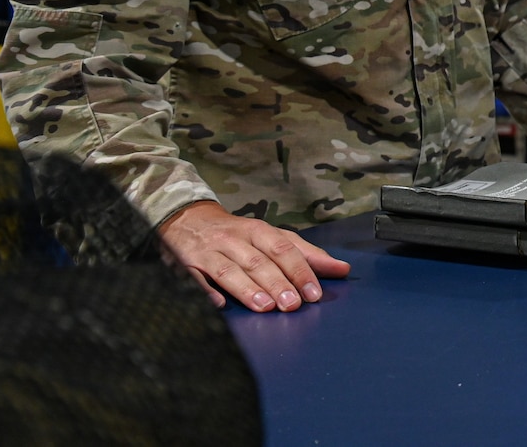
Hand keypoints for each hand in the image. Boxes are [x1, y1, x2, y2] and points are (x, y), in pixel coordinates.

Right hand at [157, 201, 350, 311]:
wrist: (186, 219)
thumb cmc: (238, 234)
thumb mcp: (271, 237)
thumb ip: (305, 253)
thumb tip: (341, 269)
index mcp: (258, 231)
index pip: (283, 249)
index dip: (299, 270)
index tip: (313, 293)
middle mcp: (234, 240)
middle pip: (258, 261)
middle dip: (277, 283)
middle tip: (292, 305)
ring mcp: (208, 252)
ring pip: (228, 270)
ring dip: (247, 289)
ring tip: (265, 307)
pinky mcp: (185, 265)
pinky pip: (193, 279)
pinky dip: (205, 292)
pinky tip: (219, 305)